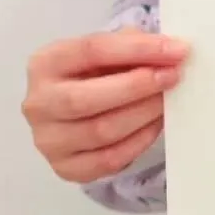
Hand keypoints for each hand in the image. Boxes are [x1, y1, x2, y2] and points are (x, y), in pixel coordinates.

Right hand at [22, 29, 188, 183]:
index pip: (91, 51)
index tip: (175, 50)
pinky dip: (139, 141)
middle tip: (173, 77)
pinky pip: (109, 159)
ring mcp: (48, 140)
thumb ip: (132, 46)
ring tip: (167, 100)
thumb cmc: (95, 74)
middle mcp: (39, 103)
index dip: (137, 50)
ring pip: (101, 131)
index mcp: (45, 63)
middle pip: (86, 98)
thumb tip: (170, 52)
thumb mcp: (108, 51)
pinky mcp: (65, 168)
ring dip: (143, 114)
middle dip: (137, 86)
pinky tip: (155, 124)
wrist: (76, 109)